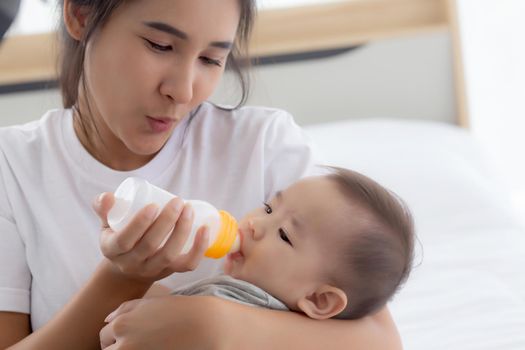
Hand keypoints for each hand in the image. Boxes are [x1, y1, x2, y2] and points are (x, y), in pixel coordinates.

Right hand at [93, 192, 208, 282]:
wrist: (127, 268)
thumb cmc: (118, 237)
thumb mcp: (106, 224)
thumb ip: (104, 207)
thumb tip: (108, 196)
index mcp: (112, 250)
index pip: (125, 239)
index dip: (140, 223)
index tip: (154, 204)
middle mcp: (131, 264)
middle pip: (151, 245)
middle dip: (167, 221)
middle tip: (177, 201)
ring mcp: (152, 270)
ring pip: (169, 255)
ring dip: (182, 231)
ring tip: (189, 210)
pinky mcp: (170, 272)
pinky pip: (187, 265)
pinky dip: (199, 248)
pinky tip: (205, 230)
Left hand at [99, 296, 225, 349]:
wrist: (204, 325)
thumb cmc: (178, 310)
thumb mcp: (150, 302)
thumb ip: (125, 308)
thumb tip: (107, 320)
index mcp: (122, 324)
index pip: (103, 336)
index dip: (115, 336)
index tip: (132, 335)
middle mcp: (124, 344)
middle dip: (119, 347)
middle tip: (141, 342)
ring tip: (148, 345)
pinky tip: (155, 348)